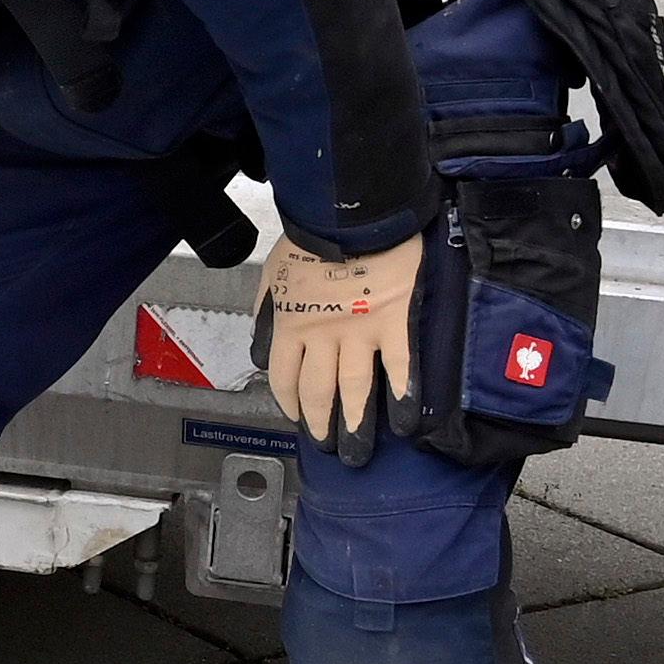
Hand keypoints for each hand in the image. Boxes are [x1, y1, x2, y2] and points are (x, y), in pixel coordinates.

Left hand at [256, 226, 425, 457]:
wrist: (351, 213)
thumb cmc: (311, 236)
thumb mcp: (272, 272)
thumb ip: (265, 311)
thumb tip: (259, 347)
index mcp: (290, 323)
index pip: (284, 377)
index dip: (290, 403)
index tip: (297, 419)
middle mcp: (322, 336)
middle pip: (318, 392)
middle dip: (321, 425)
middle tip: (326, 446)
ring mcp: (360, 333)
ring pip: (356, 389)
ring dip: (356, 423)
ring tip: (357, 451)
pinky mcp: (395, 323)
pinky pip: (400, 368)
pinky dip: (402, 398)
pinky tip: (404, 423)